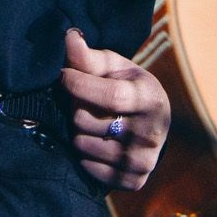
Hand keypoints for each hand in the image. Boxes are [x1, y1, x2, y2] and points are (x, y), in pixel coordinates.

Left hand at [60, 27, 169, 190]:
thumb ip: (88, 56)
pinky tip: (94, 142)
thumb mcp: (113, 67)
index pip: (110, 96)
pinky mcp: (134, 181)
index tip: (64, 76)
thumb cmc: (127, 87)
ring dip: (77, 131)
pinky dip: (84, 155)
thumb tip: (68, 36)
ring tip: (89, 121)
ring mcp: (144, 160)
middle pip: (87, 121)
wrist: (151, 124)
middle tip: (81, 102)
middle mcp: (152, 133)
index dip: (79, 85)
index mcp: (151, 99)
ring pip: (82, 145)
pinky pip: (89, 168)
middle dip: (75, 108)